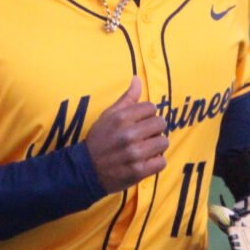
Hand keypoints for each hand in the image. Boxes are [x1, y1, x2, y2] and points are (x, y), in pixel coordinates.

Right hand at [85, 76, 168, 192]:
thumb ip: (126, 98)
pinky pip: (162, 162)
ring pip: (163, 142)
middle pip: (160, 123)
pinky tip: (147, 160)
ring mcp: (134, 154)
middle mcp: (129, 134)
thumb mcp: (108, 116)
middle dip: (155, 128)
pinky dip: (157, 162)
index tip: (142, 121)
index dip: (148, 113)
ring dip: (157, 145)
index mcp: (121, 118)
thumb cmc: (99, 140)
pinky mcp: (138, 171)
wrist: (86, 170)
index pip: (151, 107)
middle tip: (146, 134)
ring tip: (147, 147)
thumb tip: (137, 79)